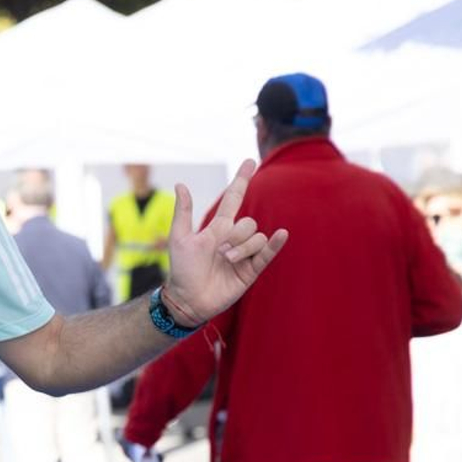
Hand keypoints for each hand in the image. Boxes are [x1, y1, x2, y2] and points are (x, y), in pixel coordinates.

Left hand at [161, 159, 288, 325]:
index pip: (232, 200)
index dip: (241, 181)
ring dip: (243, 247)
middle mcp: (233, 239)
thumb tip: (181, 184)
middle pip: (247, 223)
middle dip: (234, 234)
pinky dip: (275, 244)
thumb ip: (184, 212)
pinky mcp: (250, 270)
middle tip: (219, 251)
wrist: (187, 299)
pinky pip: (267, 253)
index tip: (251, 162)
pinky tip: (281, 234)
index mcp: (217, 228)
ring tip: (226, 260)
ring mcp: (244, 254)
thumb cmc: (181, 269)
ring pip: (256, 238)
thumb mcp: (180, 238)